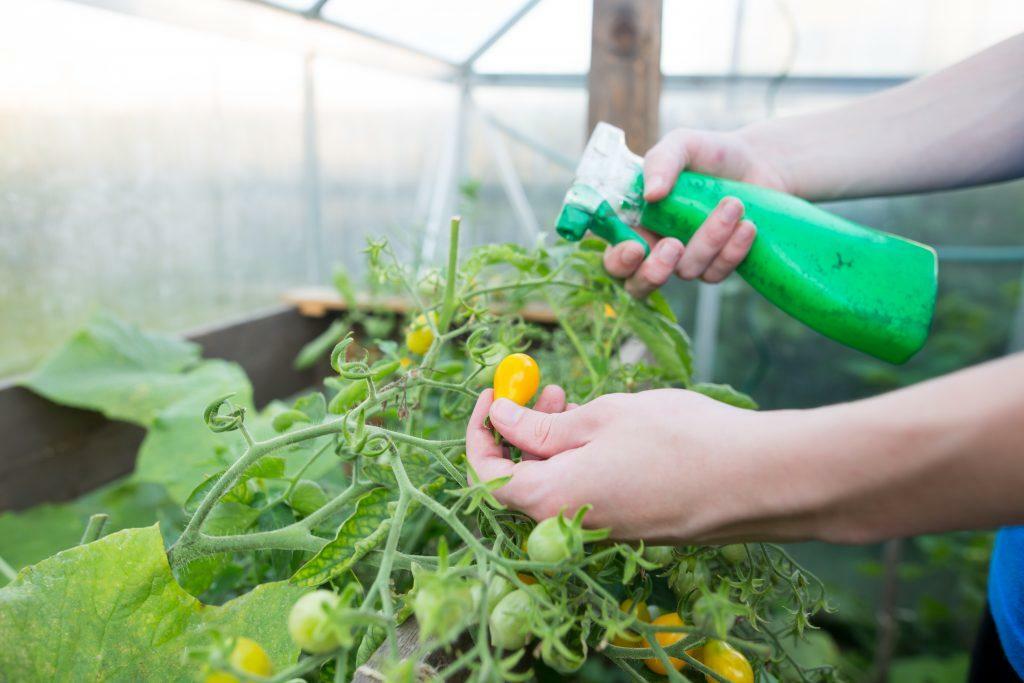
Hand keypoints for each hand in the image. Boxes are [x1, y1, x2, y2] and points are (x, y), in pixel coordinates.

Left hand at [465, 386, 800, 542]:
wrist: (757, 480)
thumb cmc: (678, 440)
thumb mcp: (601, 417)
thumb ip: (541, 425)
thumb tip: (500, 418)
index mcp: (551, 501)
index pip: (487, 476)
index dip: (480, 433)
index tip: (493, 391)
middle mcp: (570, 526)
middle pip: (520, 481)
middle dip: (519, 431)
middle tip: (543, 387)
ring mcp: (603, 530)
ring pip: (555, 484)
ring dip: (551, 441)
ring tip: (572, 397)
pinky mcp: (631, 525)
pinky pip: (586, 492)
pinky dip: (580, 458)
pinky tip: (604, 426)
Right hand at [604, 128, 790, 297]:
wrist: (756, 162)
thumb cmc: (709, 154)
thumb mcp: (682, 145)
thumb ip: (661, 162)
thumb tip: (651, 194)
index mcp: (636, 222)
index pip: (615, 256)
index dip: (620, 260)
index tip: (636, 247)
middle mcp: (656, 247)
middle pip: (639, 284)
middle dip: (652, 273)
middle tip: (673, 246)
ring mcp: (686, 261)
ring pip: (688, 270)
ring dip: (710, 239)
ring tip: (734, 203)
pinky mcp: (716, 267)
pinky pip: (717, 272)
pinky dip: (733, 250)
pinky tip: (747, 226)